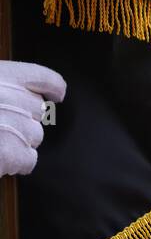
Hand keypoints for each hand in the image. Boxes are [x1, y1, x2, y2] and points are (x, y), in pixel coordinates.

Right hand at [0, 61, 65, 176]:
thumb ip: (4, 87)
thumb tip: (29, 97)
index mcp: (1, 75)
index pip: (42, 77)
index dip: (52, 87)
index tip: (56, 94)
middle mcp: (11, 97)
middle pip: (39, 111)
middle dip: (23, 121)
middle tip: (0, 127)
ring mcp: (13, 124)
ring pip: (35, 136)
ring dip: (19, 141)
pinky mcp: (7, 151)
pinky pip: (29, 159)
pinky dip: (17, 163)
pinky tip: (2, 162)